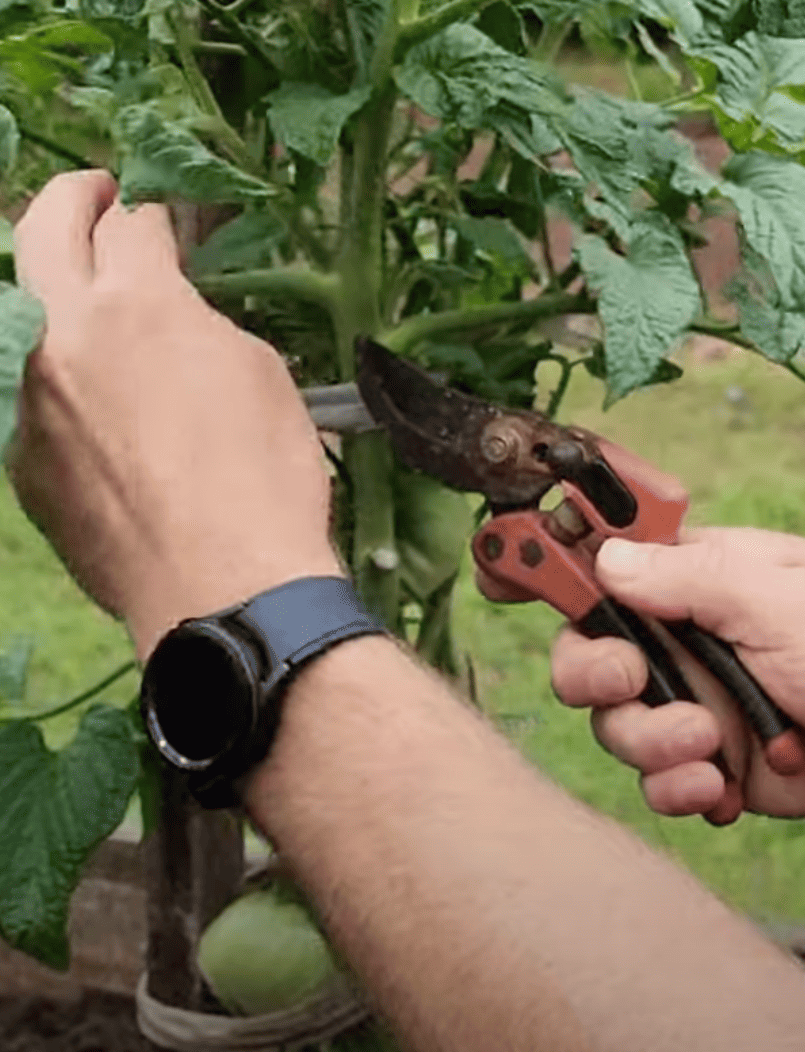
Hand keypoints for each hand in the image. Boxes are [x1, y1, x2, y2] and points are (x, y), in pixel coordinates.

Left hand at [6, 172, 341, 658]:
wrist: (221, 587)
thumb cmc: (267, 478)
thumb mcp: (259, 375)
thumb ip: (199, 326)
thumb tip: (176, 318)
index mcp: (137, 306)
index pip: (131, 224)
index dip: (153, 213)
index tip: (164, 218)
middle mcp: (61, 335)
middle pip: (39, 231)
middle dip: (70, 202)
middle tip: (96, 198)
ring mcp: (27, 398)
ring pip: (24, 317)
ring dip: (58, 299)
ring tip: (94, 309)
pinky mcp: (19, 458)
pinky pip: (28, 396)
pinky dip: (59, 384)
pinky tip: (101, 413)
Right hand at [542, 528, 804, 826]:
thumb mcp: (784, 599)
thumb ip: (692, 578)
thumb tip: (610, 557)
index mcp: (705, 577)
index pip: (609, 558)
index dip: (550, 562)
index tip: (504, 571)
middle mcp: (689, 637)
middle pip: (587, 652)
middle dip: (595, 675)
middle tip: (631, 684)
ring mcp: (697, 702)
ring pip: (615, 726)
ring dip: (651, 743)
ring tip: (711, 747)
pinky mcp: (713, 764)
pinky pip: (658, 782)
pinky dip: (680, 790)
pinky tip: (724, 788)